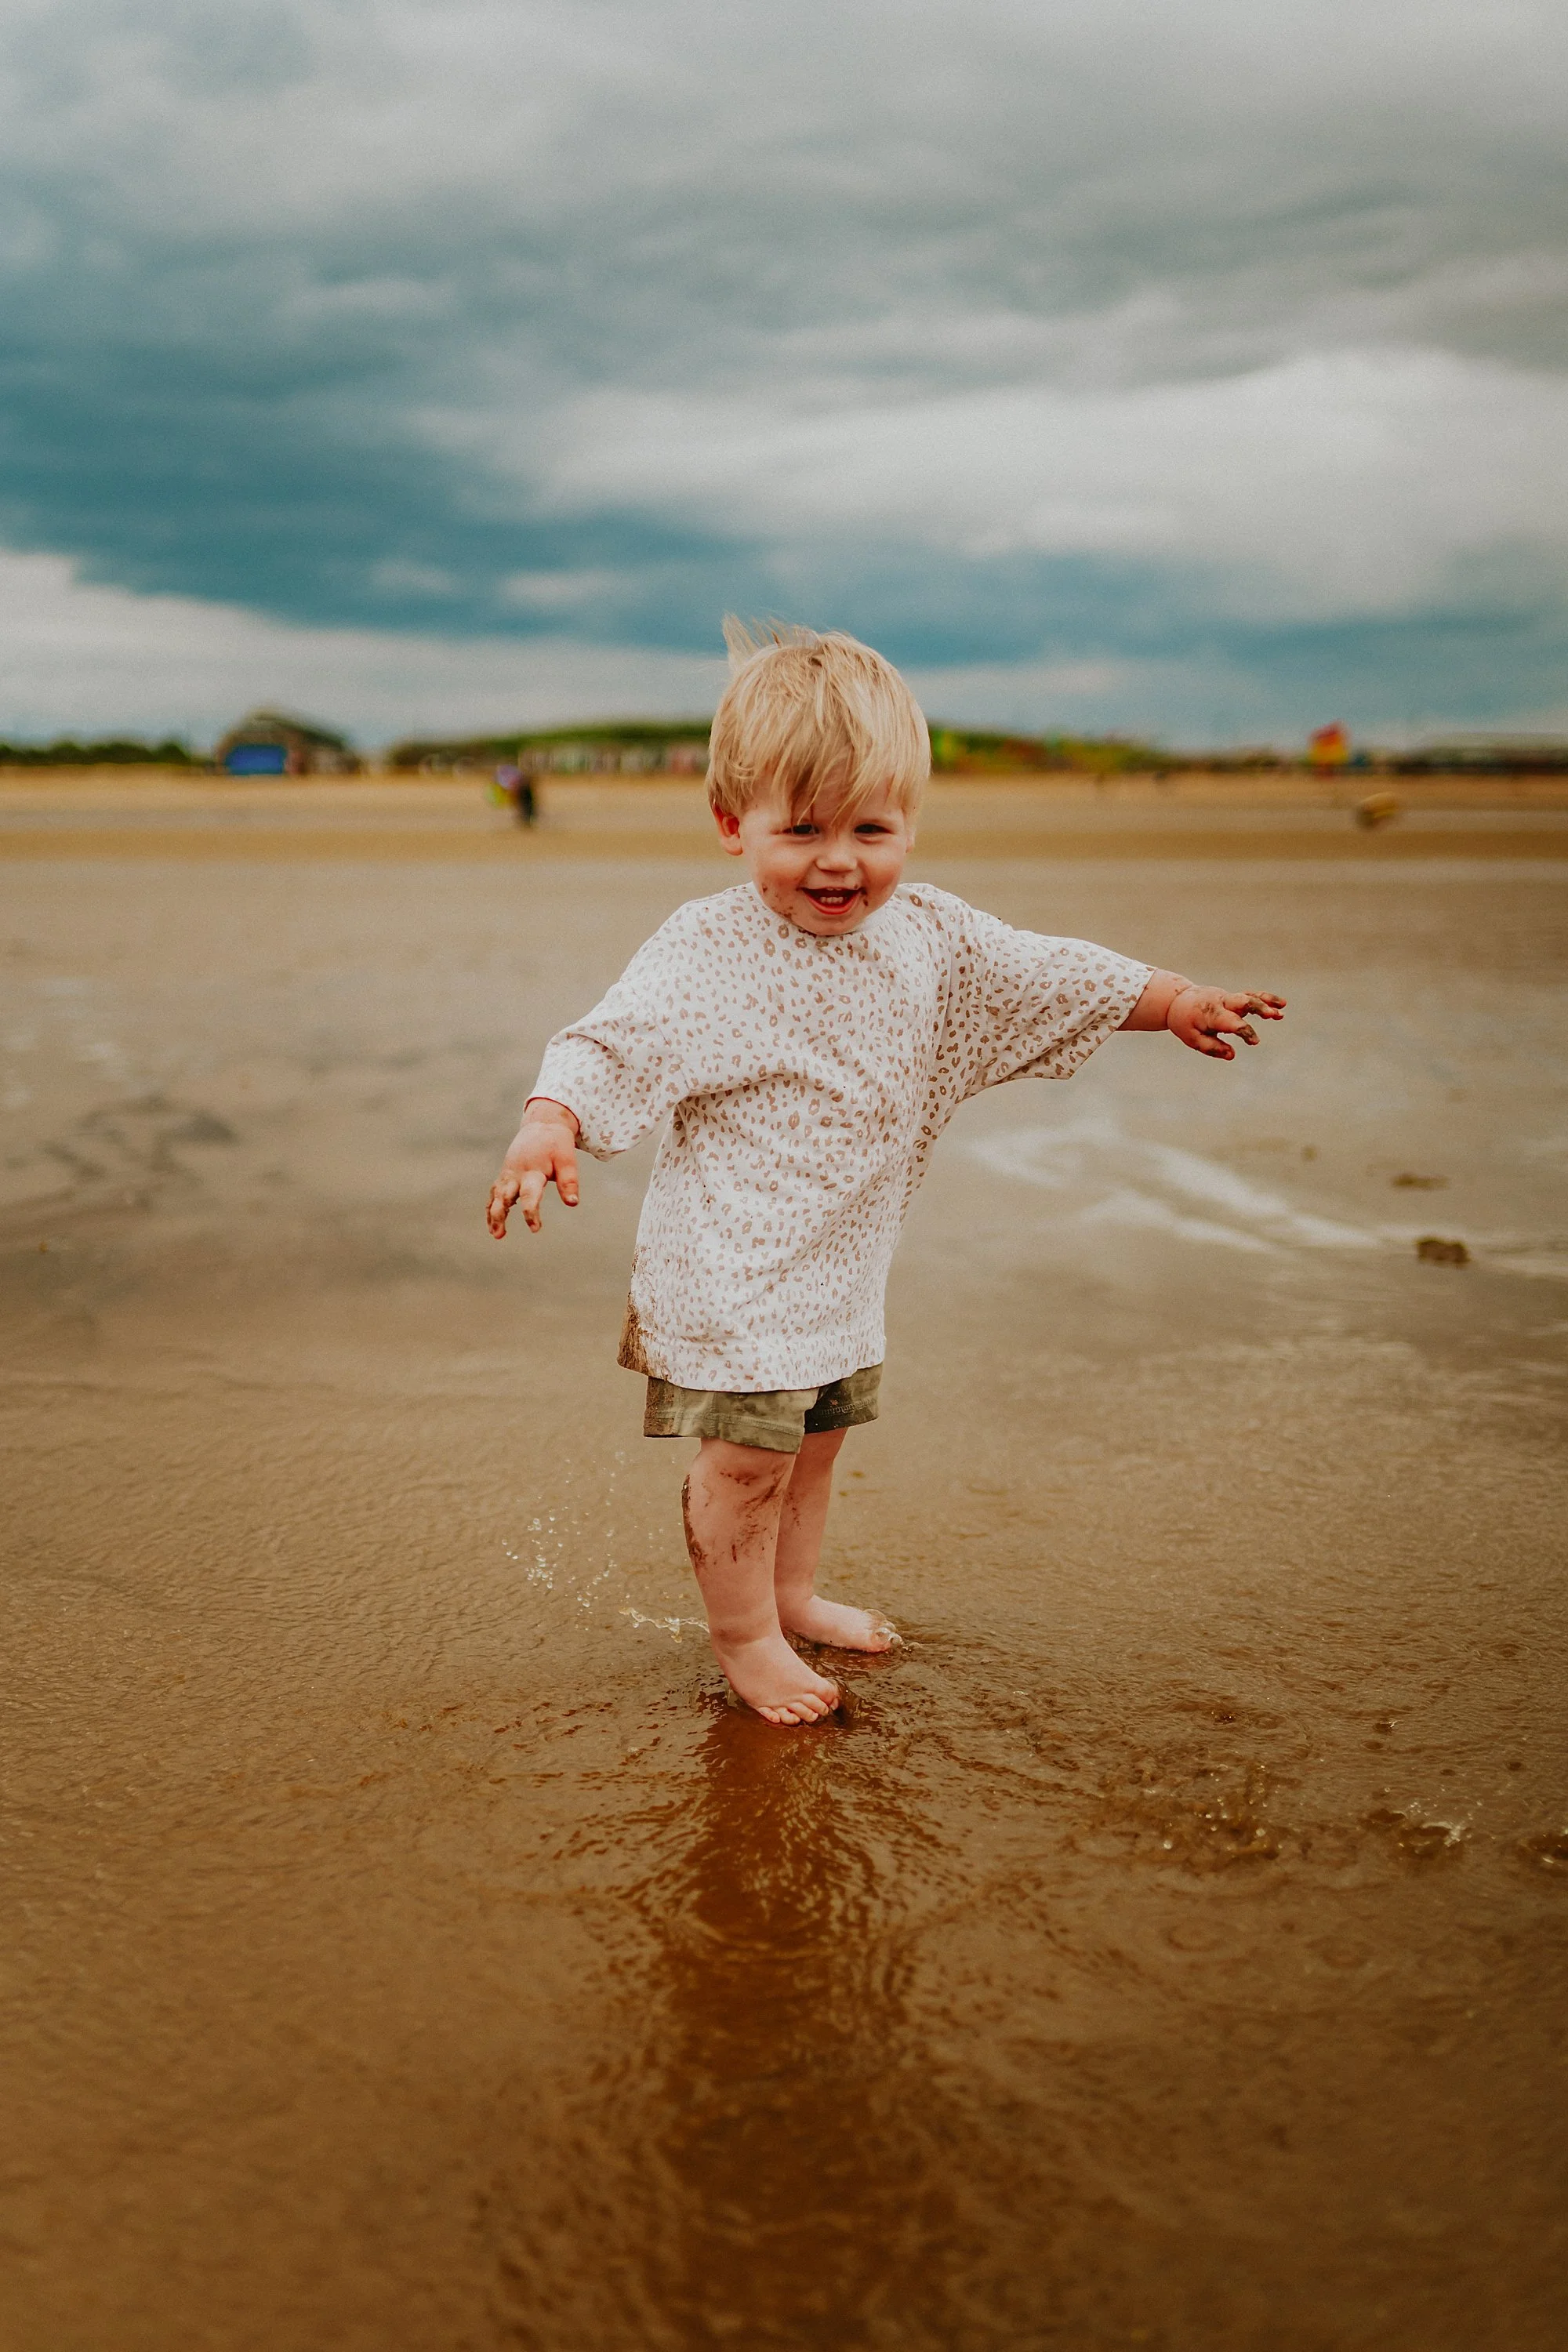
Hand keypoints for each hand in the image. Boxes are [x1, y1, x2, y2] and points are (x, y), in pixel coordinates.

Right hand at [487, 1099, 580, 1235]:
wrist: (542, 1125)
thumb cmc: (556, 1144)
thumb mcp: (567, 1160)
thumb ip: (569, 1182)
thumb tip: (573, 1203)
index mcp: (533, 1171)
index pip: (530, 1195)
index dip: (531, 1213)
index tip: (535, 1229)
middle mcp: (517, 1173)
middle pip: (504, 1196)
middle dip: (500, 1215)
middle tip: (500, 1235)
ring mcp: (508, 1173)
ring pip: (496, 1195)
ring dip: (493, 1215)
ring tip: (496, 1234)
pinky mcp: (505, 1174)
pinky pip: (495, 1191)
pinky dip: (492, 1206)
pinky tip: (493, 1223)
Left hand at [1167, 986, 1285, 1059]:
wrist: (1177, 1001)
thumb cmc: (1186, 1023)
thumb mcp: (1192, 1039)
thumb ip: (1212, 1047)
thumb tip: (1232, 1055)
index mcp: (1211, 1014)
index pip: (1231, 1022)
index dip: (1244, 1031)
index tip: (1255, 1041)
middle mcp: (1221, 1003)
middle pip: (1243, 1001)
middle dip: (1259, 1007)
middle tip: (1273, 1015)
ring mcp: (1228, 998)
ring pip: (1250, 996)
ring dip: (1267, 1002)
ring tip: (1282, 1011)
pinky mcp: (1233, 998)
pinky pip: (1251, 996)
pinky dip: (1266, 999)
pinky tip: (1281, 1006)